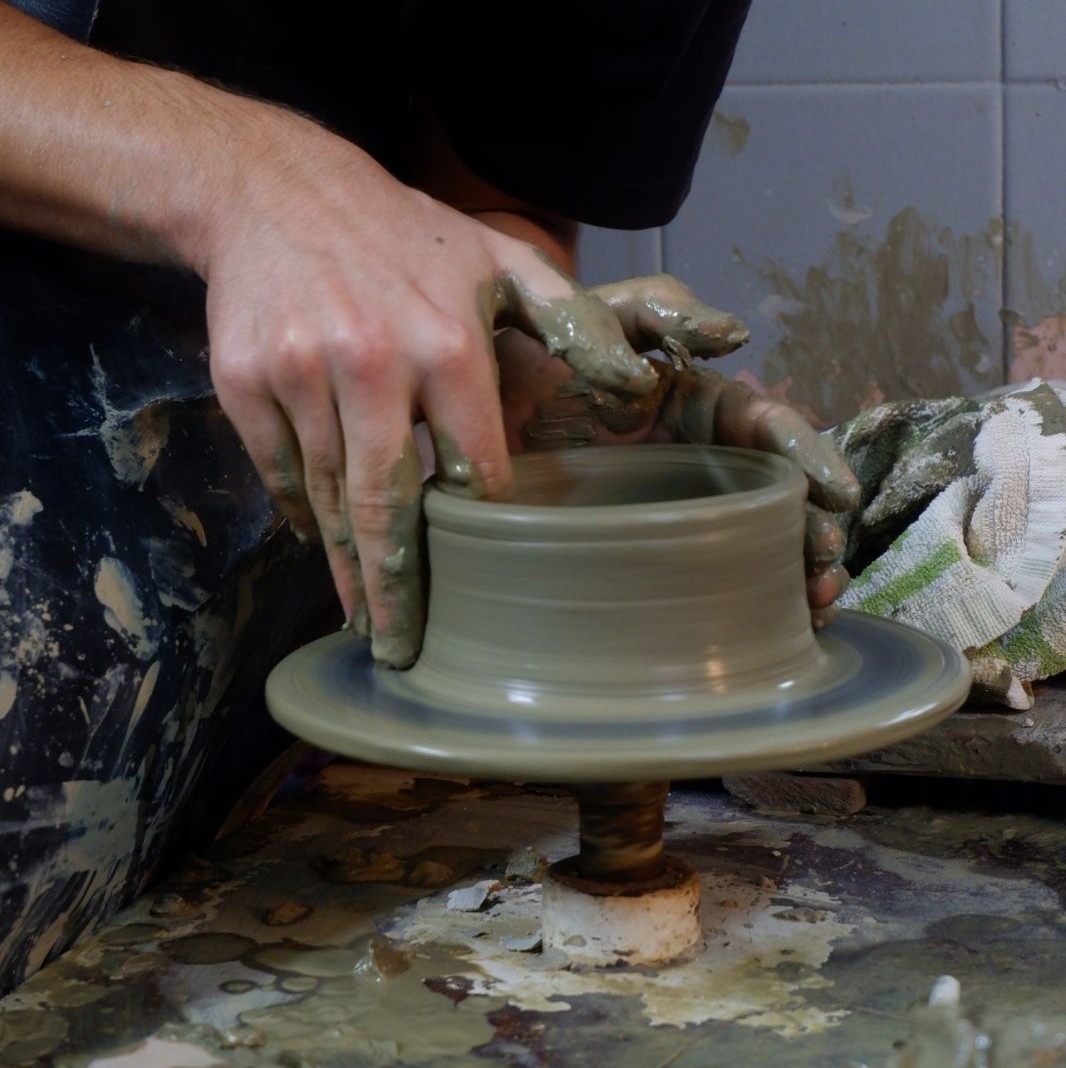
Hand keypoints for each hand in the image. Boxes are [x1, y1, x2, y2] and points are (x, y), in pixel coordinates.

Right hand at [200, 112, 659, 666]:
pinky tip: (323, 543)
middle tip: (402, 649)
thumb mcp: (501, 258)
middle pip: (389, 507)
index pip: (473, 471)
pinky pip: (280, 473)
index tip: (489, 573)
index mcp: (448, 345)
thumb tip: (636, 386)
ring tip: (360, 618)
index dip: (482, 527)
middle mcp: (372, 365)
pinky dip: (303, 514)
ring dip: (346, 568)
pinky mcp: (245, 384)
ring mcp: (301, 375)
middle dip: (397, 589)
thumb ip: (573, 321)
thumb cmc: (406, 234)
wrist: (275, 190)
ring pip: (330, 500)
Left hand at [497, 274, 859, 625]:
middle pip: (777, 497)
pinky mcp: (646, 550)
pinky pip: (703, 574)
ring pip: (754, 541)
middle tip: (825, 566)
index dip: (811, 459)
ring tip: (816, 602)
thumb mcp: (598, 316)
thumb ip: (661, 313)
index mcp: (698, 406)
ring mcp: (675, 509)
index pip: (770, 431)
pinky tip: (777, 625)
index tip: (838, 497)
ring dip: (795, 571)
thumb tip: (739, 335)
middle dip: (814, 529)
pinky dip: (747, 598)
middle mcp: (699, 460)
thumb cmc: (533, 357)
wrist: (466, 415)